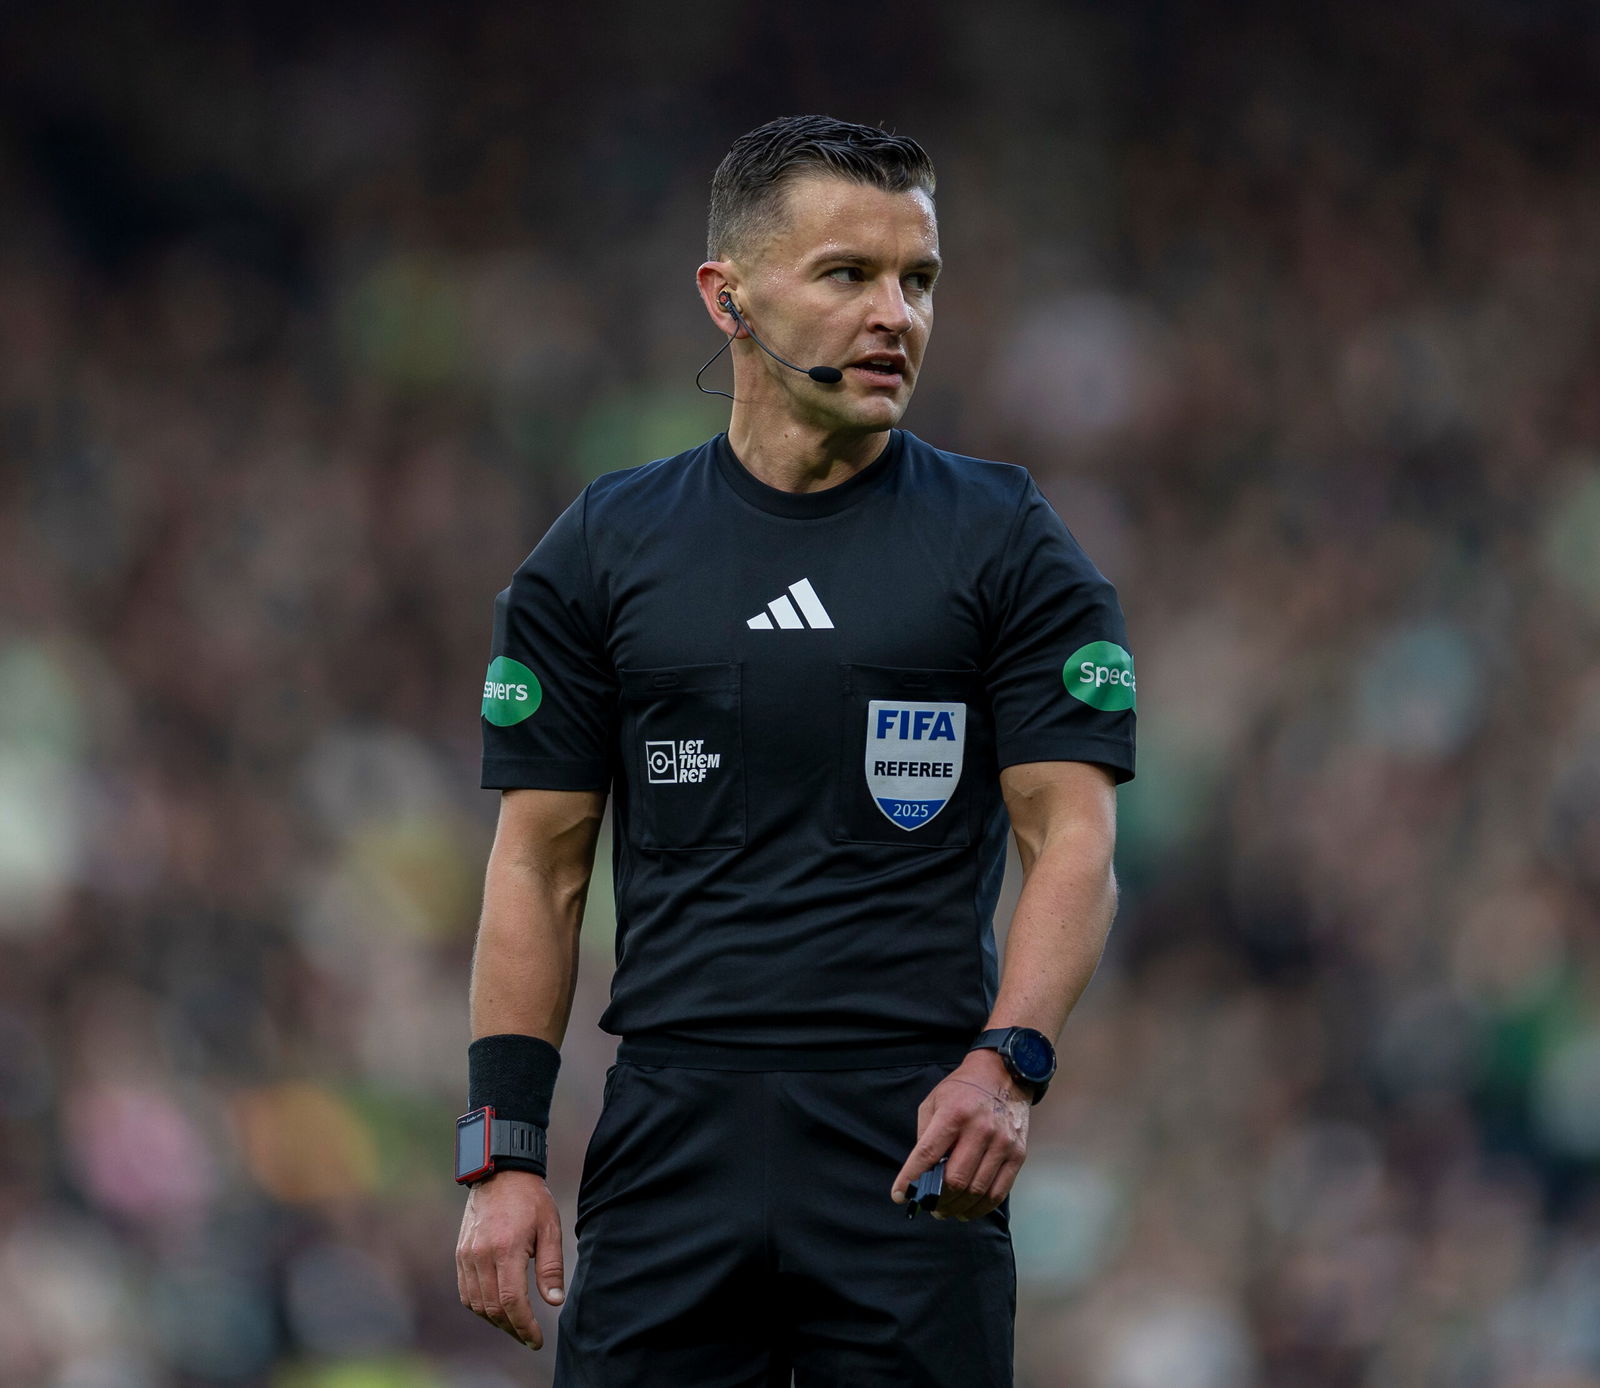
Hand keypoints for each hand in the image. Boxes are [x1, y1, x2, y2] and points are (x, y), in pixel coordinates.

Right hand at [456, 1169, 564, 1348]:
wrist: (501, 1173)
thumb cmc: (530, 1199)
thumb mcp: (550, 1227)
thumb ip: (551, 1267)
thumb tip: (554, 1301)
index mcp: (506, 1248)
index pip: (511, 1301)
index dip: (525, 1326)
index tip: (537, 1339)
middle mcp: (481, 1255)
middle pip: (492, 1308)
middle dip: (513, 1329)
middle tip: (529, 1337)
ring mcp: (467, 1255)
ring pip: (476, 1304)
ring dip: (496, 1321)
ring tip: (516, 1326)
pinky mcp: (460, 1254)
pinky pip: (466, 1292)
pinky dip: (480, 1307)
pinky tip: (496, 1309)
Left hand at [890, 1051, 1029, 1220]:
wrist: (1003, 1074)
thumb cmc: (962, 1090)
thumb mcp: (934, 1101)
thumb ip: (926, 1135)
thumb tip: (920, 1172)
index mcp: (954, 1114)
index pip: (928, 1154)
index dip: (912, 1179)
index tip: (900, 1196)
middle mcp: (980, 1129)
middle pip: (955, 1179)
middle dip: (937, 1199)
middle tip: (928, 1206)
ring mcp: (1002, 1143)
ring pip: (977, 1191)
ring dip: (957, 1207)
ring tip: (945, 1210)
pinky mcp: (1017, 1154)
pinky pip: (998, 1192)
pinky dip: (980, 1207)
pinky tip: (967, 1209)